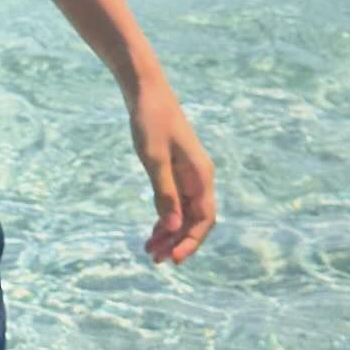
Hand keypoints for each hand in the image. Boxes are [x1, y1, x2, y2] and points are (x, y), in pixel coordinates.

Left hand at [128, 76, 215, 264]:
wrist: (145, 90)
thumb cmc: (150, 120)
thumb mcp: (154, 158)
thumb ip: (164, 192)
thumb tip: (172, 226)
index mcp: (201, 175)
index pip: (203, 219)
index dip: (190, 242)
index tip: (173, 259)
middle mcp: (199, 177)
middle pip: (194, 219)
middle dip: (177, 241)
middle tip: (155, 259)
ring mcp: (189, 173)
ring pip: (184, 212)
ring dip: (170, 232)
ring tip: (150, 250)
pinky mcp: (176, 168)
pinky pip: (176, 201)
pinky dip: (165, 216)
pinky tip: (154, 230)